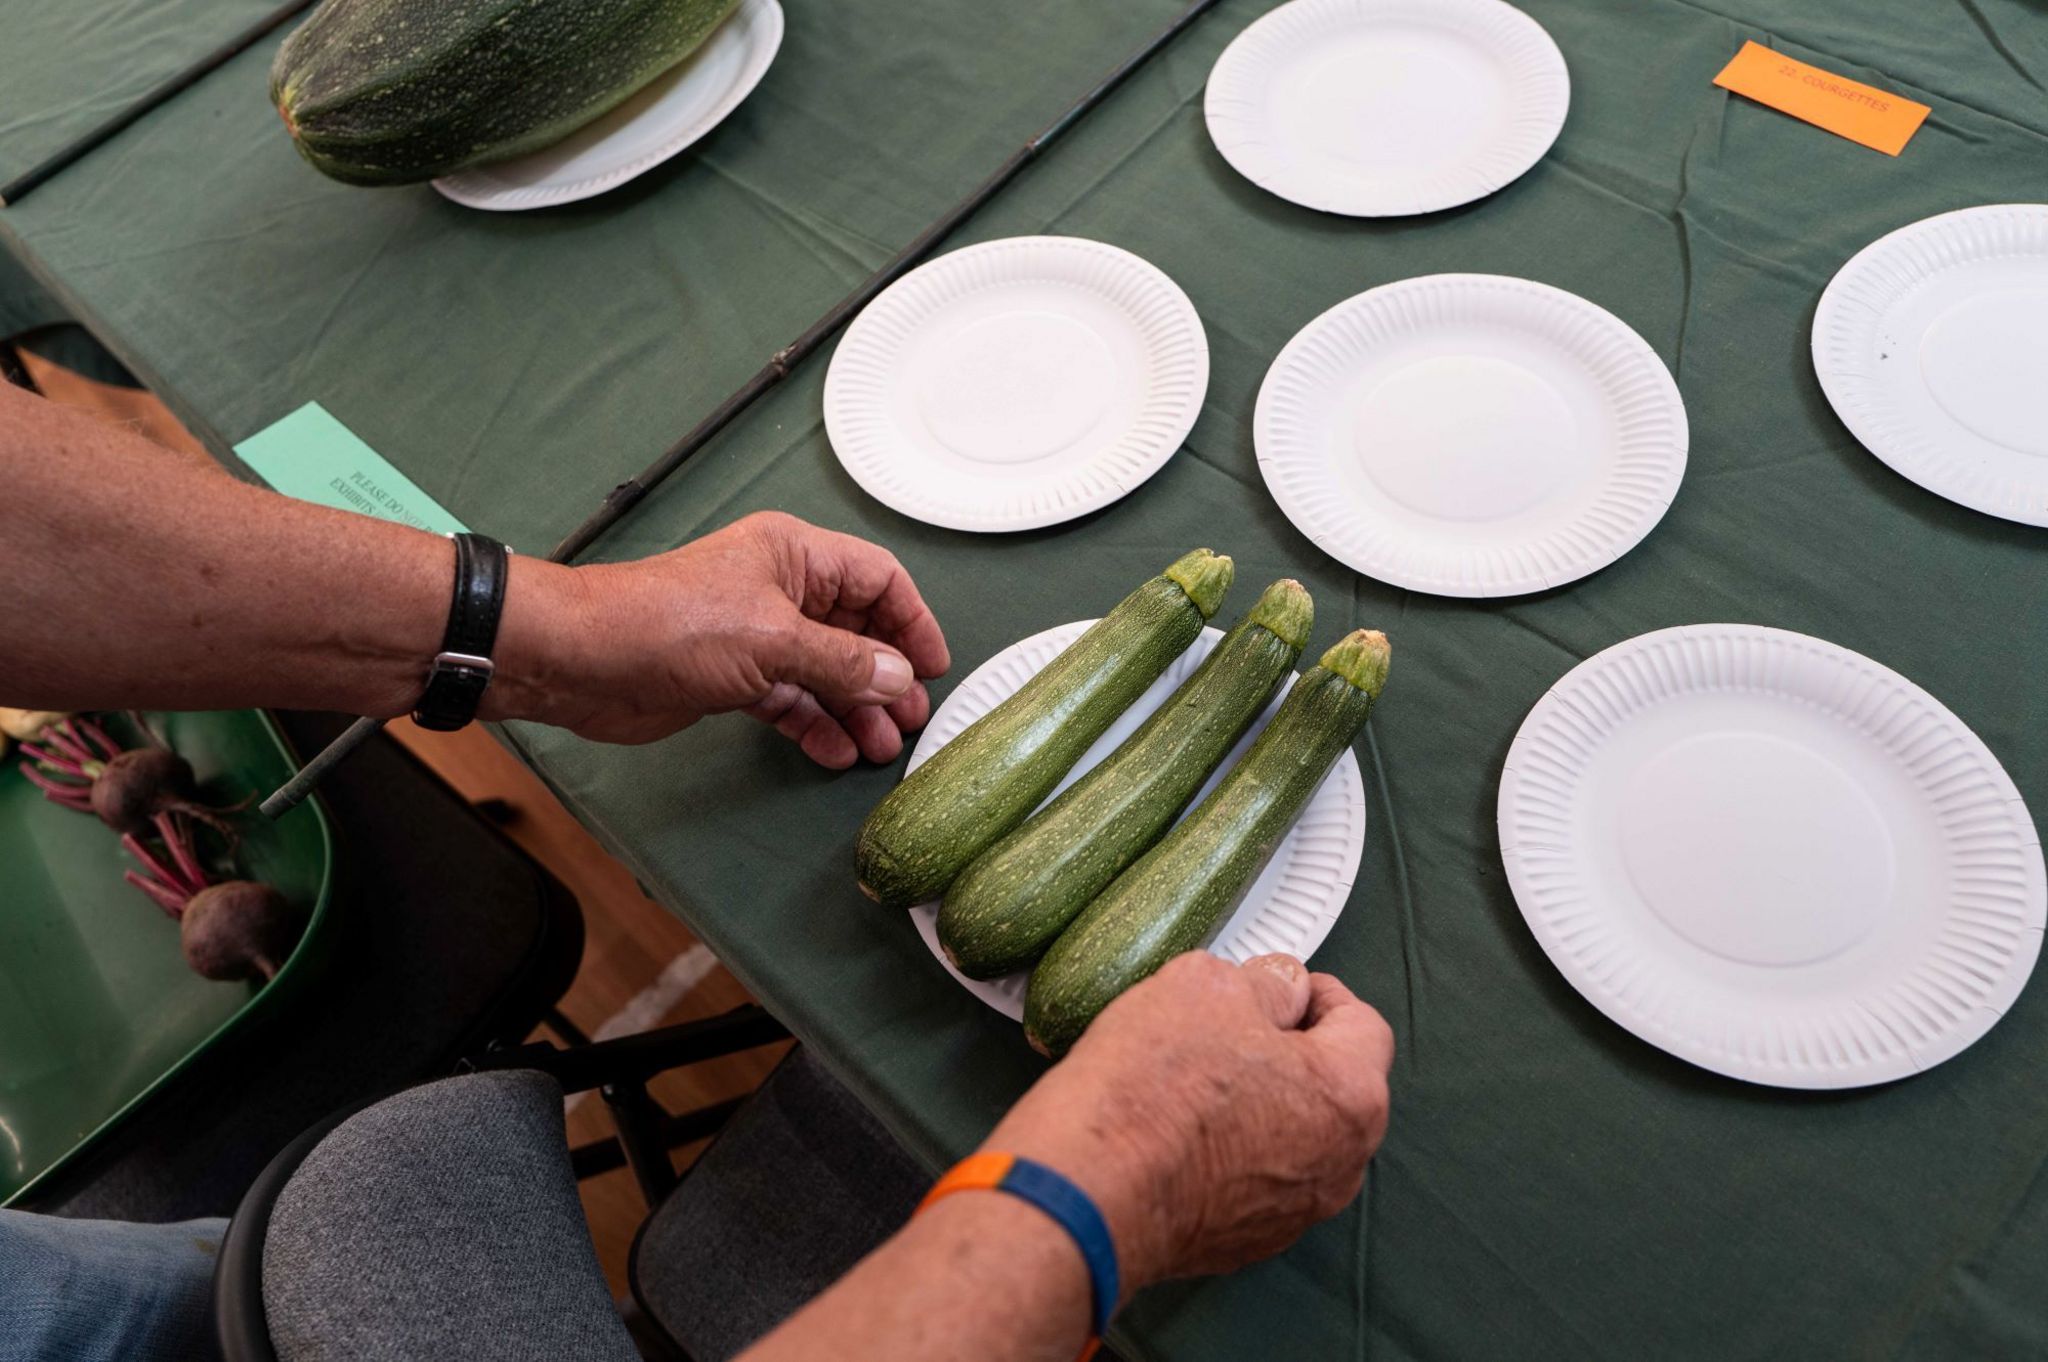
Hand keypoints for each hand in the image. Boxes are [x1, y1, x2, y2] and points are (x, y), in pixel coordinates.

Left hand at [491, 511, 949, 764]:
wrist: (582, 659)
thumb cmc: (666, 624)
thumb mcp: (772, 641)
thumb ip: (841, 662)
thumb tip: (897, 677)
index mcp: (794, 555)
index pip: (878, 579)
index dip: (911, 622)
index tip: (933, 667)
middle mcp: (780, 589)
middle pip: (855, 629)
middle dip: (884, 675)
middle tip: (909, 718)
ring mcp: (755, 635)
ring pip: (824, 670)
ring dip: (853, 708)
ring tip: (878, 746)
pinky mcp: (731, 677)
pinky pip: (789, 699)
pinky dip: (813, 723)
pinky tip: (834, 750)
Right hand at [983, 952, 1392, 1292]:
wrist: (1089, 1191)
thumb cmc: (1152, 1090)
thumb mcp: (1208, 986)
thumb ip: (1265, 982)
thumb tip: (1279, 987)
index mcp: (1349, 1095)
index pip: (1363, 1024)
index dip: (1318, 992)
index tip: (1282, 984)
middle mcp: (1339, 1164)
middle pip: (1333, 1086)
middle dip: (1291, 1050)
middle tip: (1232, 1026)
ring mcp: (1294, 1213)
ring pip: (1295, 1137)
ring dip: (1262, 1104)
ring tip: (1197, 1078)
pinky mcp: (1245, 1243)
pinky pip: (1255, 1181)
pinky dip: (1231, 1152)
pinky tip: (1180, 1129)